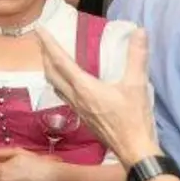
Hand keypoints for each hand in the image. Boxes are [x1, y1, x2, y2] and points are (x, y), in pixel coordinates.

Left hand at [36, 26, 159, 167]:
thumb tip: (140, 32)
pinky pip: (63, 95)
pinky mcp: (82, 117)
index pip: (60, 62)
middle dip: (44, 55)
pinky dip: (59, 82)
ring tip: (50, 57)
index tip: (39, 30)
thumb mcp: (137, 85)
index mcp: (84, 88)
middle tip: (42, 40)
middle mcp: (75, 98)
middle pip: (52, 73)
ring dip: (50, 69)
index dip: (48, 44)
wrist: (132, 150)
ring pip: (55, 85)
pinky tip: (66, 81)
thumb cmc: (133, 118)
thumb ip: (137, 57)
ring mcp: (77, 109)